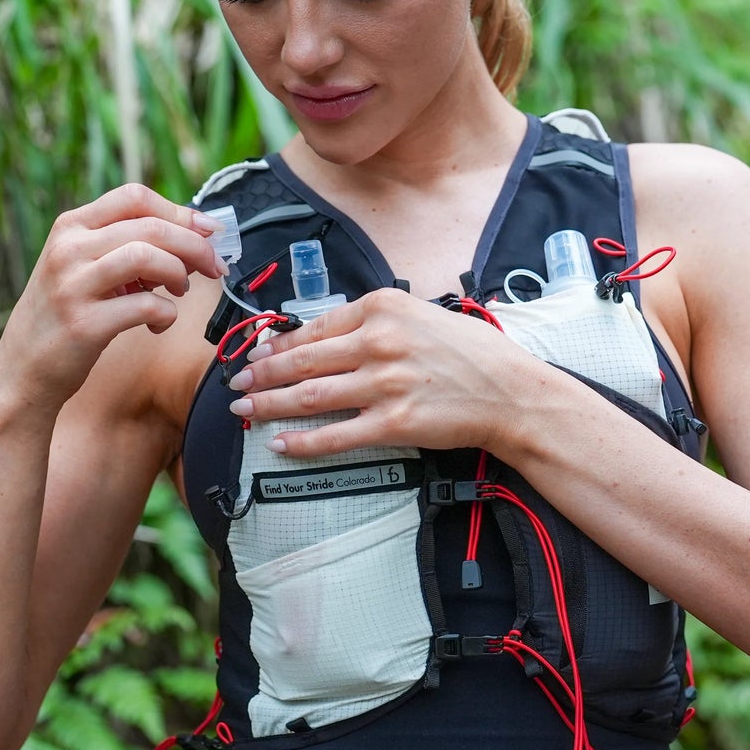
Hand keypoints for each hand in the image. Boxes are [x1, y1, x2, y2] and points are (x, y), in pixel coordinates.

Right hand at [0, 183, 223, 413]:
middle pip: (151, 226)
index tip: (208, 231)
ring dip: (179, 273)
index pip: (135, 197)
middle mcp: (69, 249)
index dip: (179, 212)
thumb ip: (128, 244)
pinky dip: (167, 314)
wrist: (24, 367)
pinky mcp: (85, 324)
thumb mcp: (85, 266)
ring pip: (148, 257)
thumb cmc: (67, 312)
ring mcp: (74, 286)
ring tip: (179, 291)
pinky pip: (146, 305)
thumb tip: (197, 231)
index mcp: (71, 227)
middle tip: (214, 267)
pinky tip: (158, 323)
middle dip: (195, 245)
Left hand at [224, 288, 532, 456]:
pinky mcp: (394, 423)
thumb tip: (324, 337)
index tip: (257, 356)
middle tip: (237, 385)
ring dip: (270, 405)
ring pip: (310, 396)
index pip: (315, 327)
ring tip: (245, 412)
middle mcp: (380, 341)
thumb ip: (374, 321)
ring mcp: (385, 383)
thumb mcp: (422, 314)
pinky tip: (281, 443)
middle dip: (261, 375)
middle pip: (303, 361)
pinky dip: (302, 441)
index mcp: (383, 307)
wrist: (511, 393)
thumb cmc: (472, 353)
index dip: (278, 345)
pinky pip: (335, 434)